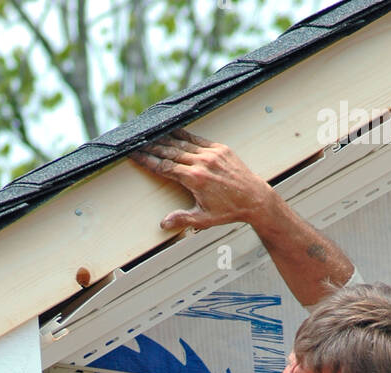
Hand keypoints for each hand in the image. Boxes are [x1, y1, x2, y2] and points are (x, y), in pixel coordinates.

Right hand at [130, 127, 273, 232]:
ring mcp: (212, 153)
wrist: (254, 198)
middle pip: (170, 151)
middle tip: (137, 143)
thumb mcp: (204, 219)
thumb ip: (182, 219)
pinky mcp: (220, 148)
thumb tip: (163, 223)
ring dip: (164, 138)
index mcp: (196, 179)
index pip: (165, 167)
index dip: (148, 160)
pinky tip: (173, 131)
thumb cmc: (230, 210)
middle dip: (151, 147)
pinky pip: (197, 138)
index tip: (135, 155)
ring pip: (182, 143)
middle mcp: (203, 162)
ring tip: (150, 135)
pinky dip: (183, 135)